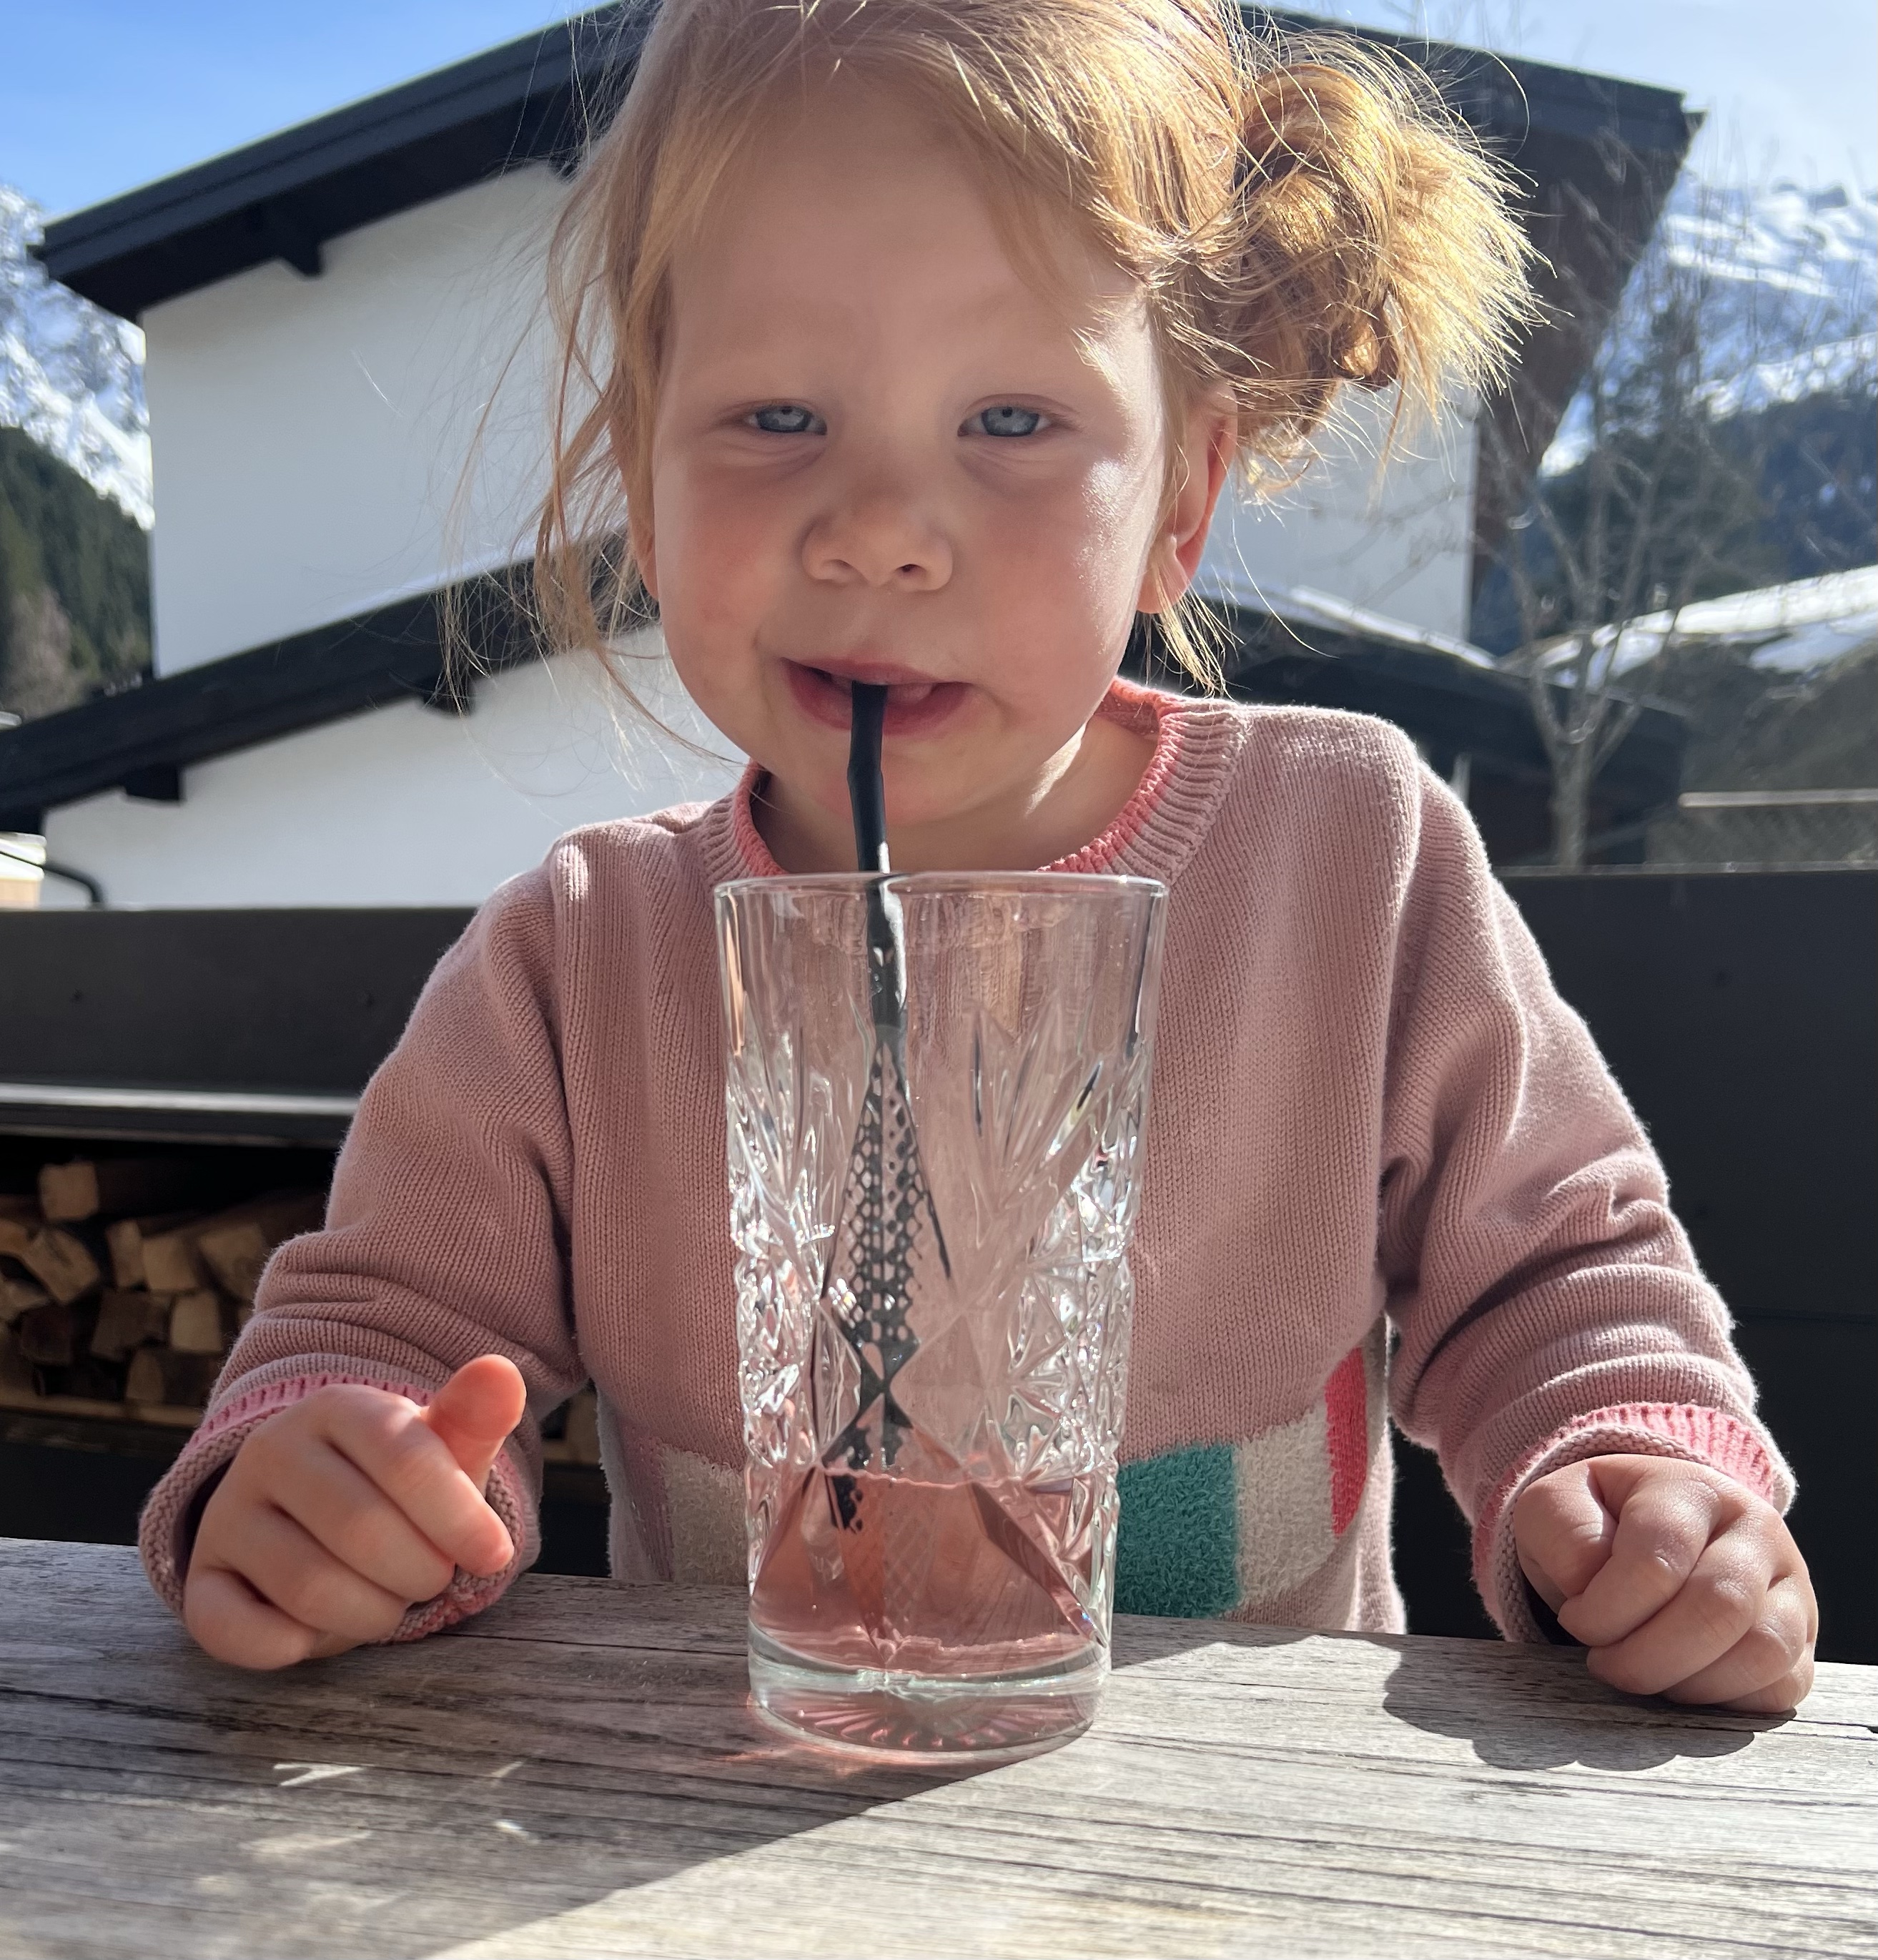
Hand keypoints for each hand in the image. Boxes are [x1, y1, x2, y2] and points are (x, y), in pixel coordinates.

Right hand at [184, 1354, 526, 1669]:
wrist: (319, 1510)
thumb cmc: (399, 1484)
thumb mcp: (443, 1447)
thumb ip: (476, 1416)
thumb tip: (501, 1374)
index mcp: (336, 1407)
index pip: (406, 1459)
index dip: (459, 1517)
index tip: (494, 1555)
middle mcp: (271, 1450)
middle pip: (361, 1528)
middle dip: (419, 1571)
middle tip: (432, 1577)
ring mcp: (228, 1514)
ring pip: (309, 1586)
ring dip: (371, 1613)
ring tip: (389, 1600)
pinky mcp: (201, 1577)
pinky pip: (227, 1626)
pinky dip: (283, 1645)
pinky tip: (314, 1637)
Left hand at [1514, 1453, 1815, 1712]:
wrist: (1643, 1536)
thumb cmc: (1596, 1526)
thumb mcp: (1557, 1507)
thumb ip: (1564, 1532)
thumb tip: (1593, 1585)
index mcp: (1690, 1488)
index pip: (1656, 1561)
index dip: (1605, 1609)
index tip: (1576, 1620)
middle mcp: (1756, 1530)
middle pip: (1718, 1609)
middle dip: (1647, 1657)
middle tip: (1606, 1665)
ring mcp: (1791, 1586)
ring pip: (1762, 1651)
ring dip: (1688, 1684)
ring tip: (1644, 1674)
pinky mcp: (1803, 1640)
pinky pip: (1784, 1687)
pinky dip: (1728, 1701)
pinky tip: (1683, 1684)